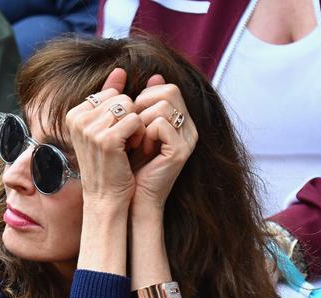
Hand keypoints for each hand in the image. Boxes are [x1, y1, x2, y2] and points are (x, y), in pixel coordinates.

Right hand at [65, 68, 144, 207]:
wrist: (106, 198)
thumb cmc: (108, 165)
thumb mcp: (105, 128)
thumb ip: (110, 97)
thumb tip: (120, 70)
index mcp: (73, 114)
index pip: (110, 94)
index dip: (120, 113)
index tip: (114, 136)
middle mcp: (78, 119)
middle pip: (120, 98)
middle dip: (128, 118)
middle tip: (122, 143)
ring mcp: (91, 129)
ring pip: (128, 107)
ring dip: (134, 126)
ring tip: (126, 146)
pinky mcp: (107, 139)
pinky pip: (135, 120)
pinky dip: (139, 134)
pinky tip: (131, 150)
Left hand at [130, 76, 197, 211]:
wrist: (134, 198)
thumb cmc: (132, 165)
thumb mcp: (135, 129)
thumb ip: (143, 104)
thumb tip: (154, 76)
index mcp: (181, 121)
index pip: (168, 88)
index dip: (146, 96)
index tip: (133, 118)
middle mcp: (189, 128)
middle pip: (170, 91)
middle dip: (144, 104)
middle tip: (133, 126)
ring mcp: (188, 140)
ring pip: (165, 105)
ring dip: (143, 120)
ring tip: (137, 140)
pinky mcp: (180, 151)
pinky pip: (161, 124)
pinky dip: (146, 132)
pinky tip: (142, 148)